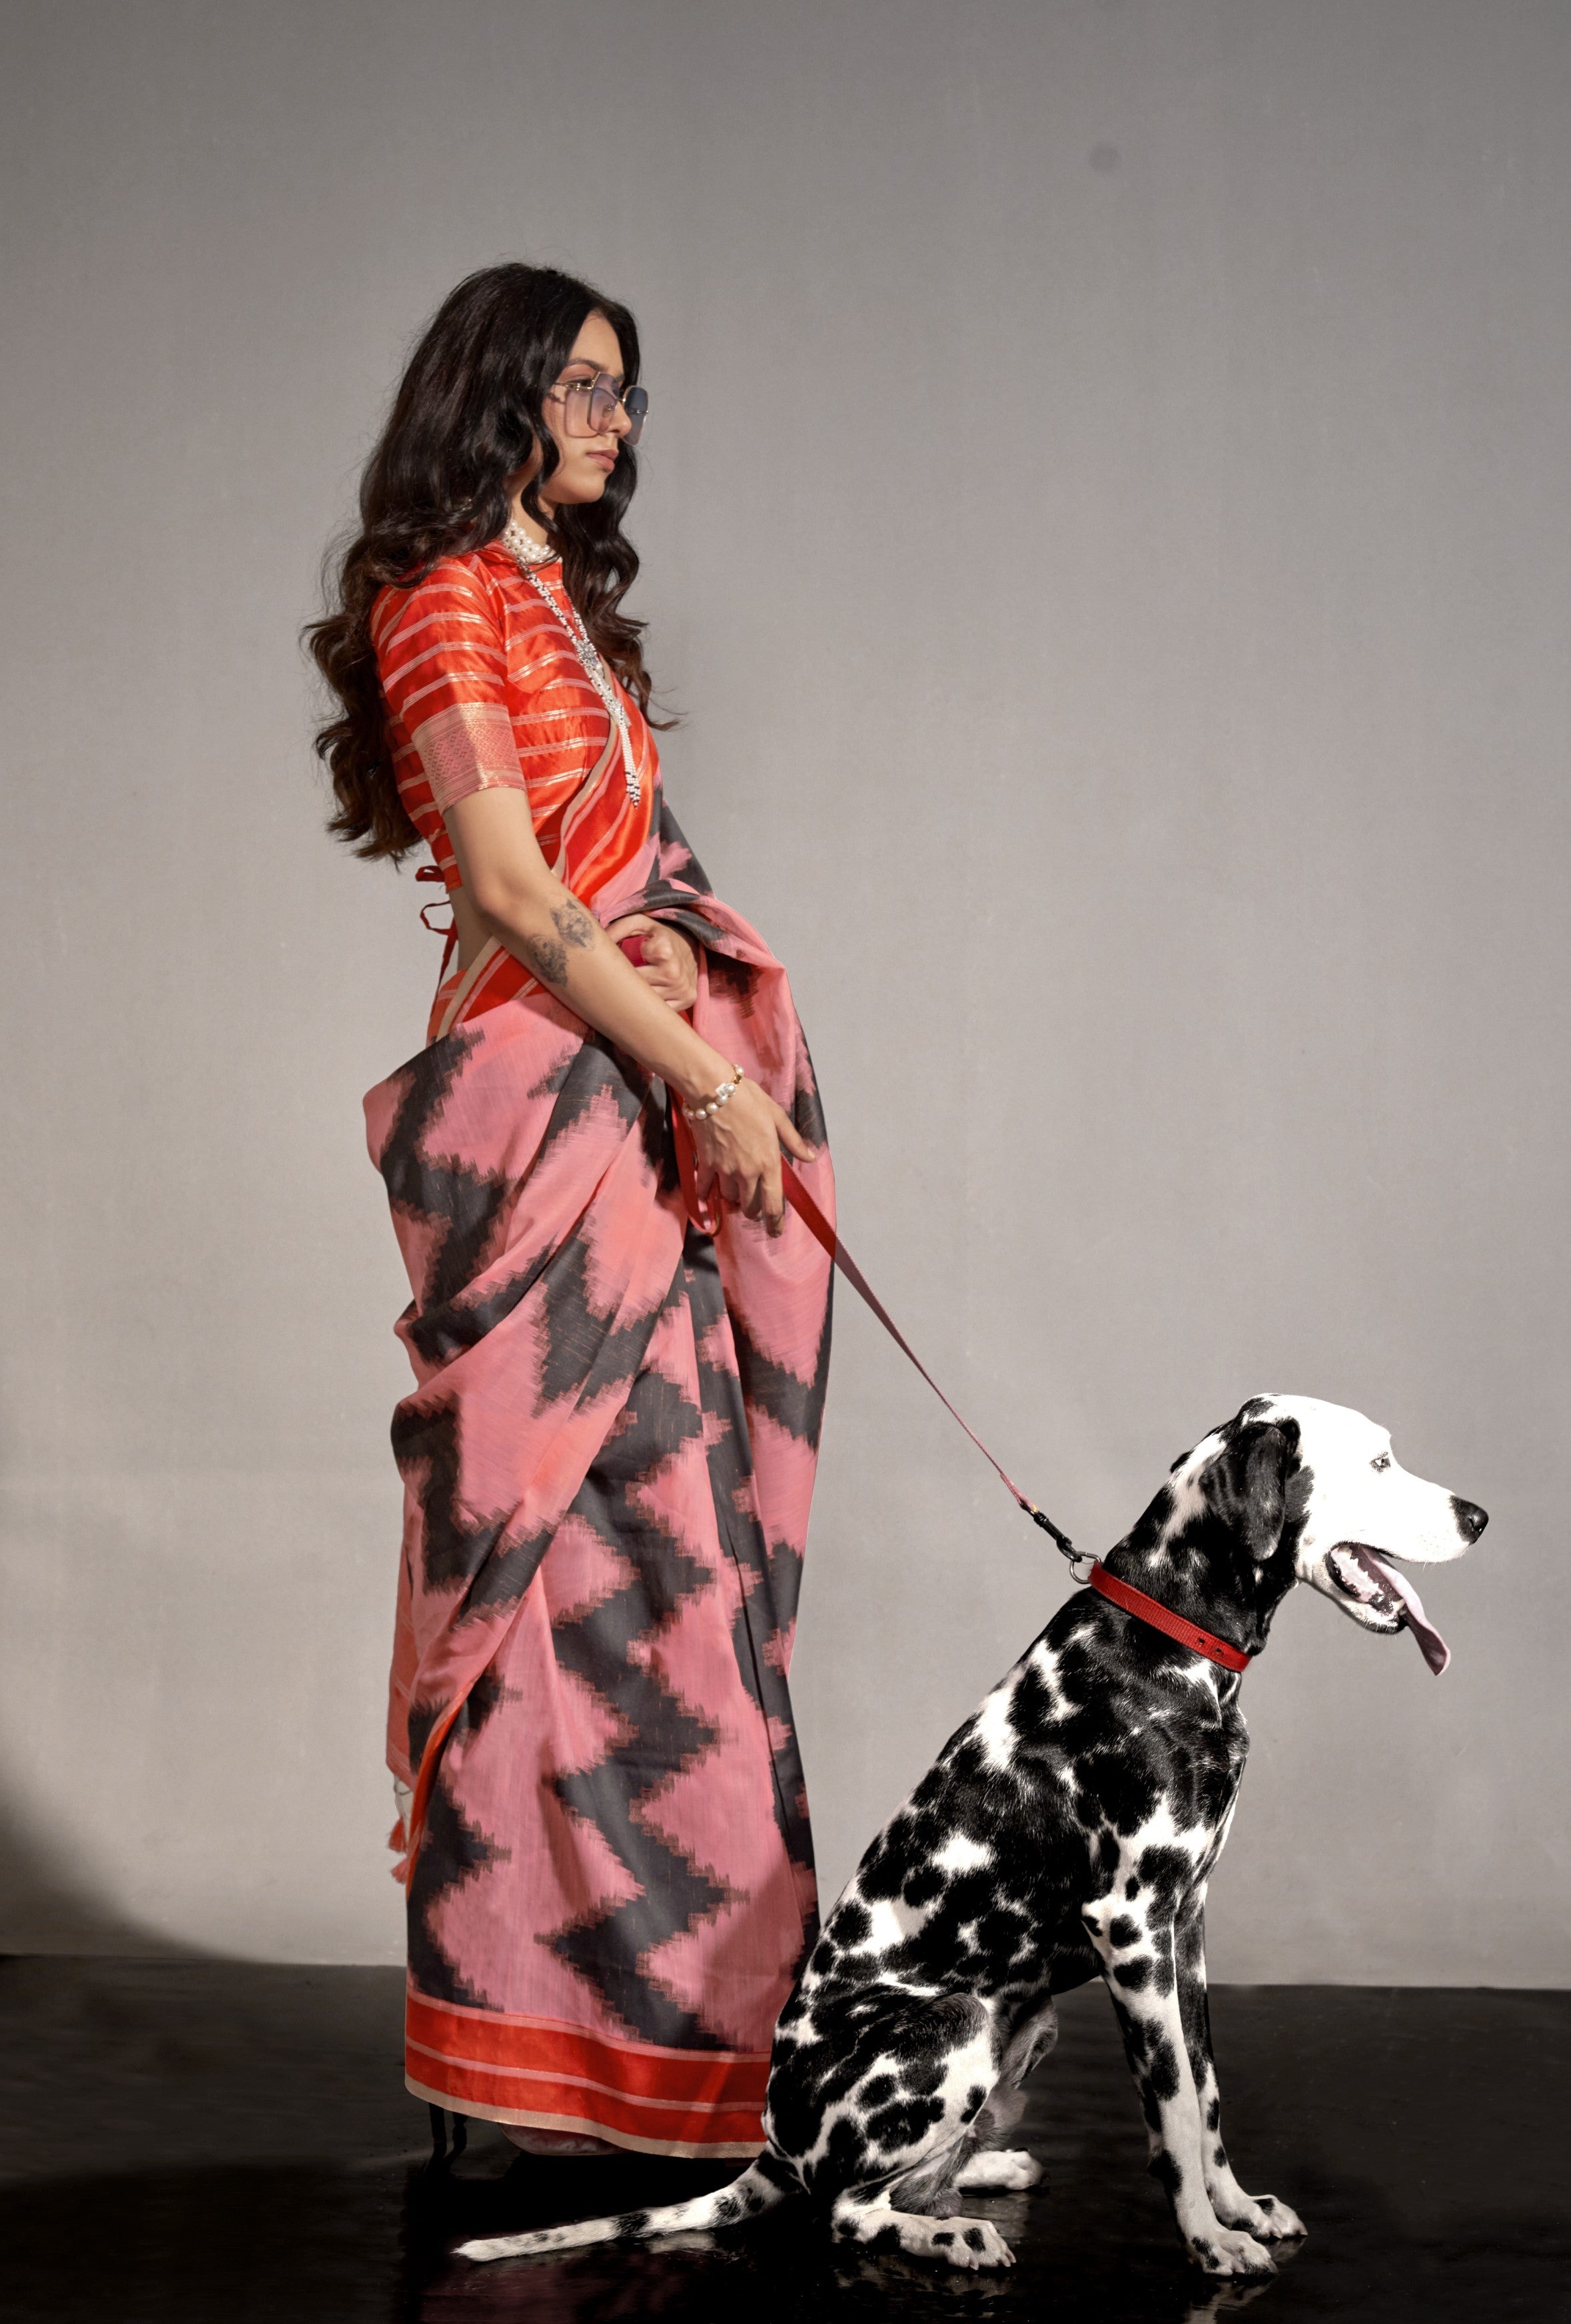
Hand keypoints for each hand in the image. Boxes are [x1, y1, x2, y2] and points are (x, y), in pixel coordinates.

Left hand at [606, 914, 698, 1010]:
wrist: (691, 946)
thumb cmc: (659, 936)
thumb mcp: (639, 924)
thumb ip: (618, 929)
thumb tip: (597, 945)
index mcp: (663, 950)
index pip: (630, 969)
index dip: (621, 968)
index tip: (621, 963)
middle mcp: (675, 973)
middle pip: (636, 988)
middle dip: (626, 983)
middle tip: (620, 978)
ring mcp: (682, 990)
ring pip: (646, 1003)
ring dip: (636, 996)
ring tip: (634, 986)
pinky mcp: (687, 1002)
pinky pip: (660, 1011)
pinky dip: (650, 1006)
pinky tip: (647, 996)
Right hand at [690, 1076, 816, 1235]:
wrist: (714, 1091)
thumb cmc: (750, 1100)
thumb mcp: (778, 1117)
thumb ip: (793, 1141)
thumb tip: (810, 1156)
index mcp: (768, 1162)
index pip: (773, 1203)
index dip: (775, 1223)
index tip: (775, 1232)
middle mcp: (747, 1172)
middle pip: (750, 1207)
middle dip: (754, 1211)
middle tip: (754, 1207)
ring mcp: (725, 1170)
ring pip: (729, 1198)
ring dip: (733, 1199)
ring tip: (735, 1193)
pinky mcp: (706, 1163)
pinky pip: (706, 1187)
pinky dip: (706, 1194)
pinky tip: (707, 1195)